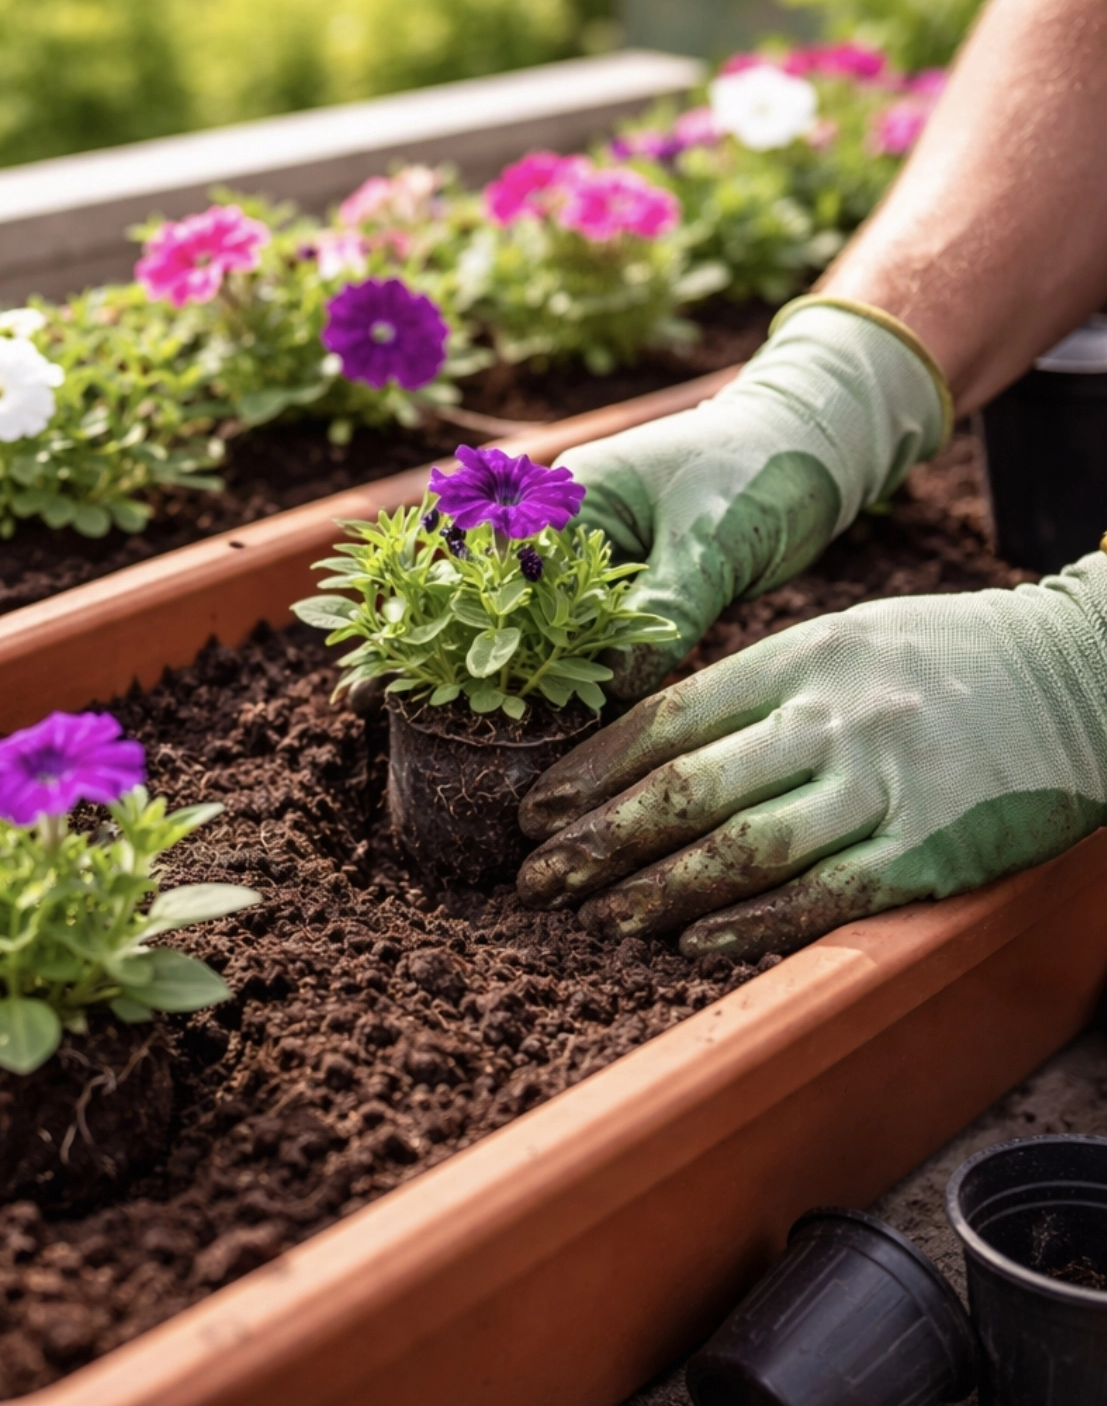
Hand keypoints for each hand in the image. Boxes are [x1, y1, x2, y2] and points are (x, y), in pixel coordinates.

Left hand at [517, 556, 1106, 959]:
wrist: (1083, 670)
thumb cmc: (943, 655)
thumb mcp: (837, 642)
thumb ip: (750, 692)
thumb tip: (648, 751)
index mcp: (796, 658)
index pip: (665, 720)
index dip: (590, 772)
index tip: (536, 811)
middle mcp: (829, 717)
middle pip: (685, 790)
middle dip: (598, 842)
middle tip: (538, 880)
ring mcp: (880, 784)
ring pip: (741, 849)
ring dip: (657, 892)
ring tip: (598, 919)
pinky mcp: (929, 849)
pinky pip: (821, 896)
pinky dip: (751, 926)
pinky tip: (693, 946)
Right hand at [557, 299, 947, 700]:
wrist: (816, 452)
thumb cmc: (761, 471)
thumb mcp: (710, 546)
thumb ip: (663, 612)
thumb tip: (613, 688)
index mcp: (572, 498)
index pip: (520, 574)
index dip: (513, 631)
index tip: (517, 688)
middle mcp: (574, 529)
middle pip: (533, 606)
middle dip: (535, 659)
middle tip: (533, 721)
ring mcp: (604, 560)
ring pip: (570, 627)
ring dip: (570, 670)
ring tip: (556, 727)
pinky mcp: (636, 586)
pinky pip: (609, 634)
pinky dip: (607, 666)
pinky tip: (598, 708)